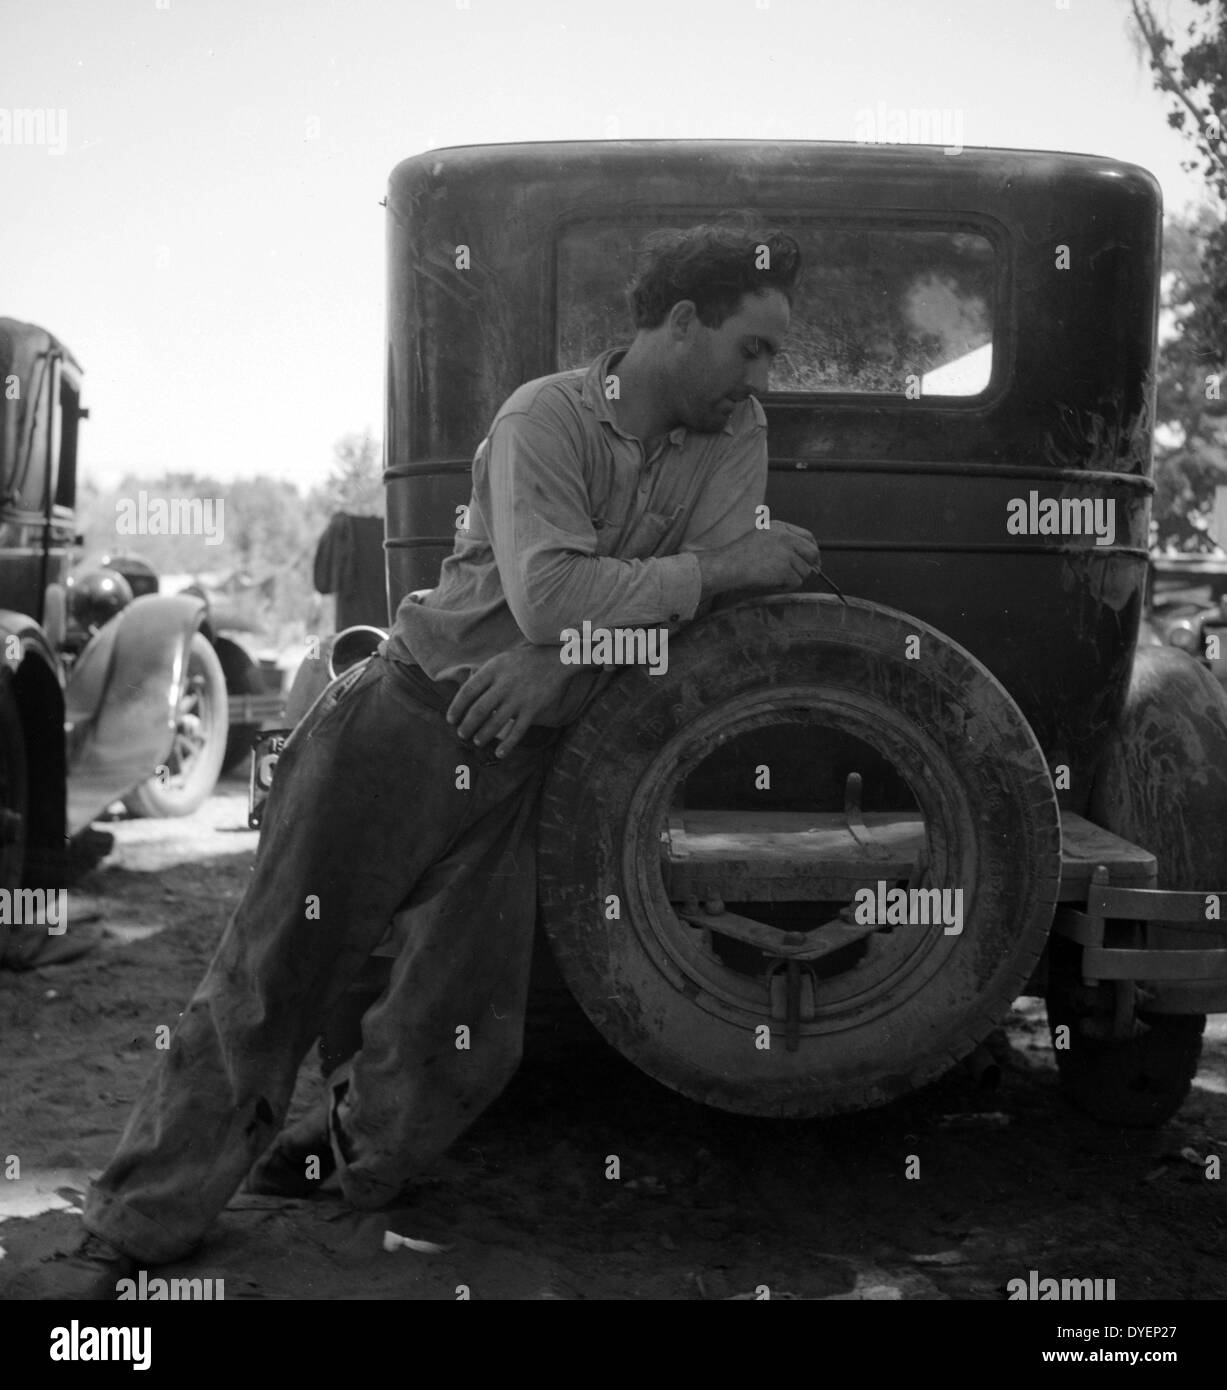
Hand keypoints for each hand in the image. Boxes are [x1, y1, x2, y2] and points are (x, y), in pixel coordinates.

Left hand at [446, 645, 569, 756]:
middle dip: (467, 725)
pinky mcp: (533, 708)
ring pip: (496, 722)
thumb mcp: (500, 661)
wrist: (555, 659)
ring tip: (477, 741)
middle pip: (479, 710)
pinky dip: (508, 744)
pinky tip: (500, 754)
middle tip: (461, 734)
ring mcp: (519, 697)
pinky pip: (518, 730)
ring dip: (483, 735)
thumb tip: (463, 693)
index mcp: (493, 670)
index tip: (450, 719)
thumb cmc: (522, 661)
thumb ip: (483, 675)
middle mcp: (504, 684)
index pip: (468, 691)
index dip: (456, 707)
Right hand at [698, 522, 819, 596]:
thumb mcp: (762, 538)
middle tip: (802, 574)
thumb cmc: (740, 556)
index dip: (812, 549)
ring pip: (804, 571)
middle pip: (812, 553)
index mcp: (780, 527)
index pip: (808, 536)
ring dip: (792, 578)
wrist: (727, 566)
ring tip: (772, 577)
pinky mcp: (785, 568)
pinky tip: (771, 582)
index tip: (813, 561)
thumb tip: (809, 560)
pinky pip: (795, 582)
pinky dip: (785, 586)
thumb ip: (783, 543)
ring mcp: (786, 552)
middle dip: (810, 565)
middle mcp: (786, 537)